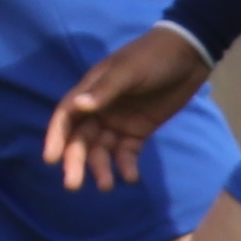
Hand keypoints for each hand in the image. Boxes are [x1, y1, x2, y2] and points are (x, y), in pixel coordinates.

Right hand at [40, 30, 209, 191]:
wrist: (189, 55)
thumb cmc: (153, 57)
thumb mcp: (129, 71)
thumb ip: (105, 90)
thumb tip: (78, 106)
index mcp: (91, 90)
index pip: (67, 117)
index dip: (56, 137)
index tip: (51, 159)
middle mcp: (100, 109)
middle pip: (81, 139)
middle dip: (76, 161)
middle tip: (73, 185)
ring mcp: (119, 121)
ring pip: (102, 150)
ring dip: (101, 168)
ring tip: (107, 185)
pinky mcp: (138, 131)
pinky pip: (126, 153)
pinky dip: (125, 166)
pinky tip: (131, 178)